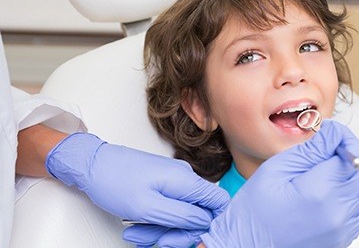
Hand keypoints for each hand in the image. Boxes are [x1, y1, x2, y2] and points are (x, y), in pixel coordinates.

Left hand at [45, 133, 228, 231]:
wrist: (91, 165)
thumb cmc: (114, 181)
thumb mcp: (148, 207)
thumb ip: (181, 216)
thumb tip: (205, 221)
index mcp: (185, 180)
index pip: (219, 201)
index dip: (211, 223)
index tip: (191, 237)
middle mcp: (183, 178)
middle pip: (197, 214)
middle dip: (177, 232)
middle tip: (155, 241)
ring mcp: (172, 180)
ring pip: (179, 214)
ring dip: (160, 229)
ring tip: (136, 233)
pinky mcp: (161, 184)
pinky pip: (167, 208)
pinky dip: (154, 221)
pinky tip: (136, 226)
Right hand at [200, 119, 358, 247]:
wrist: (247, 246)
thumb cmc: (254, 212)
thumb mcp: (276, 169)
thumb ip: (310, 150)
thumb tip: (333, 132)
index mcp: (319, 192)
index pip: (353, 153)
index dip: (342, 138)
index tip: (329, 136)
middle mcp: (337, 213)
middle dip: (347, 153)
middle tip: (323, 151)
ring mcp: (342, 230)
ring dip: (348, 175)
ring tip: (320, 175)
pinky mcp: (342, 239)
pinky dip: (348, 196)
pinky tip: (325, 193)